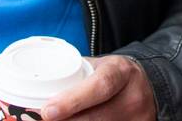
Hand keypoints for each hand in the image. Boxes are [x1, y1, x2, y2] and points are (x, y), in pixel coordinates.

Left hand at [40, 55, 155, 120]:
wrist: (148, 86)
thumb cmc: (113, 75)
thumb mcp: (98, 66)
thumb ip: (72, 76)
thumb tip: (33, 90)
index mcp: (120, 72)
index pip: (98, 87)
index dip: (72, 101)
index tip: (47, 111)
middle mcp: (132, 98)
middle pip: (96, 118)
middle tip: (39, 120)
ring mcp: (137, 120)